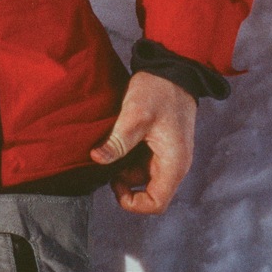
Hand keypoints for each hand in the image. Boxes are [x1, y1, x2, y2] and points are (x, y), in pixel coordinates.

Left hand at [90, 71, 196, 214]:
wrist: (173, 69)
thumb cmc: (160, 91)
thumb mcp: (136, 115)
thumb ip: (118, 141)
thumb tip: (97, 159)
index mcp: (174, 163)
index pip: (156, 203)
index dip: (133, 203)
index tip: (114, 184)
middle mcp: (174, 164)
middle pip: (149, 191)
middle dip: (125, 183)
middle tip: (108, 161)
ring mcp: (168, 154)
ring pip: (143, 175)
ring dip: (124, 168)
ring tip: (110, 147)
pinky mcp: (162, 144)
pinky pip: (143, 160)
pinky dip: (128, 156)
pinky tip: (116, 140)